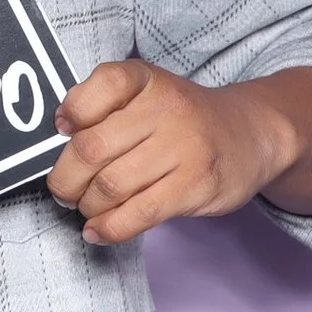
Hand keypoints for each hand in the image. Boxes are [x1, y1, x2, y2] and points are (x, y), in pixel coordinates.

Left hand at [45, 60, 298, 243]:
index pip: (102, 85)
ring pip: (111, 185)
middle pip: (92, 148)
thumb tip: (58, 134)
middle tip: (63, 190)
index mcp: (146, 80)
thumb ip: (103, 104)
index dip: (73, 112)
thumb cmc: (181, 117)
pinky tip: (98, 231)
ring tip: (85, 208)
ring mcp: (185, 148)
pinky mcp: (197, 186)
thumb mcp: (145, 92)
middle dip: (65, 178)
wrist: (252, 134)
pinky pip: (140, 213)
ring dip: (87, 205)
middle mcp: (166, 109)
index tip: (63, 131)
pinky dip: (110, 228)